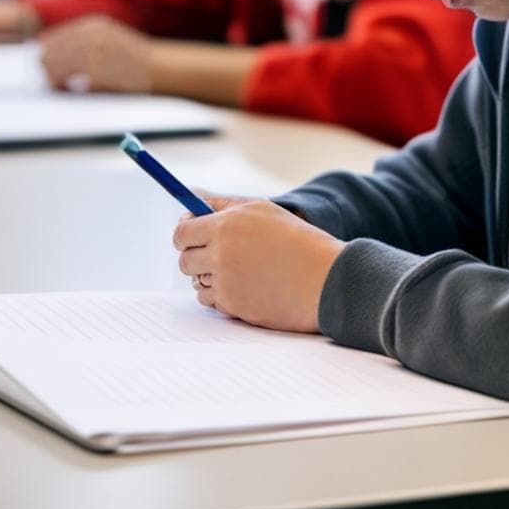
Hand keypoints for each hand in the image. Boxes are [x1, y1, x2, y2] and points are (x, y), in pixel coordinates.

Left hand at [39, 15, 152, 92]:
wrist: (161, 68)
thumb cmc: (135, 59)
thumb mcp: (111, 38)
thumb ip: (84, 41)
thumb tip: (46, 51)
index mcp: (94, 26)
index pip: (54, 37)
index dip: (48, 52)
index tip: (46, 64)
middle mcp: (91, 36)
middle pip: (51, 51)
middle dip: (48, 66)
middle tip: (51, 79)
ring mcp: (93, 53)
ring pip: (55, 65)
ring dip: (53, 77)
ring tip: (59, 85)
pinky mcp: (96, 71)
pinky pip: (68, 79)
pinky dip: (63, 86)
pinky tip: (69, 89)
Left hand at [173, 196, 344, 332]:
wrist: (326, 279)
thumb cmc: (298, 240)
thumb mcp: (263, 211)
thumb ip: (223, 205)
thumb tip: (191, 202)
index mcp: (226, 225)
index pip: (182, 232)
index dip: (186, 234)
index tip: (194, 235)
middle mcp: (220, 253)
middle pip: (185, 260)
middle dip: (198, 257)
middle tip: (221, 255)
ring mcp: (225, 282)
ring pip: (197, 282)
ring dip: (211, 278)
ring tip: (243, 271)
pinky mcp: (232, 306)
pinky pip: (211, 301)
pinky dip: (224, 296)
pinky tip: (248, 287)